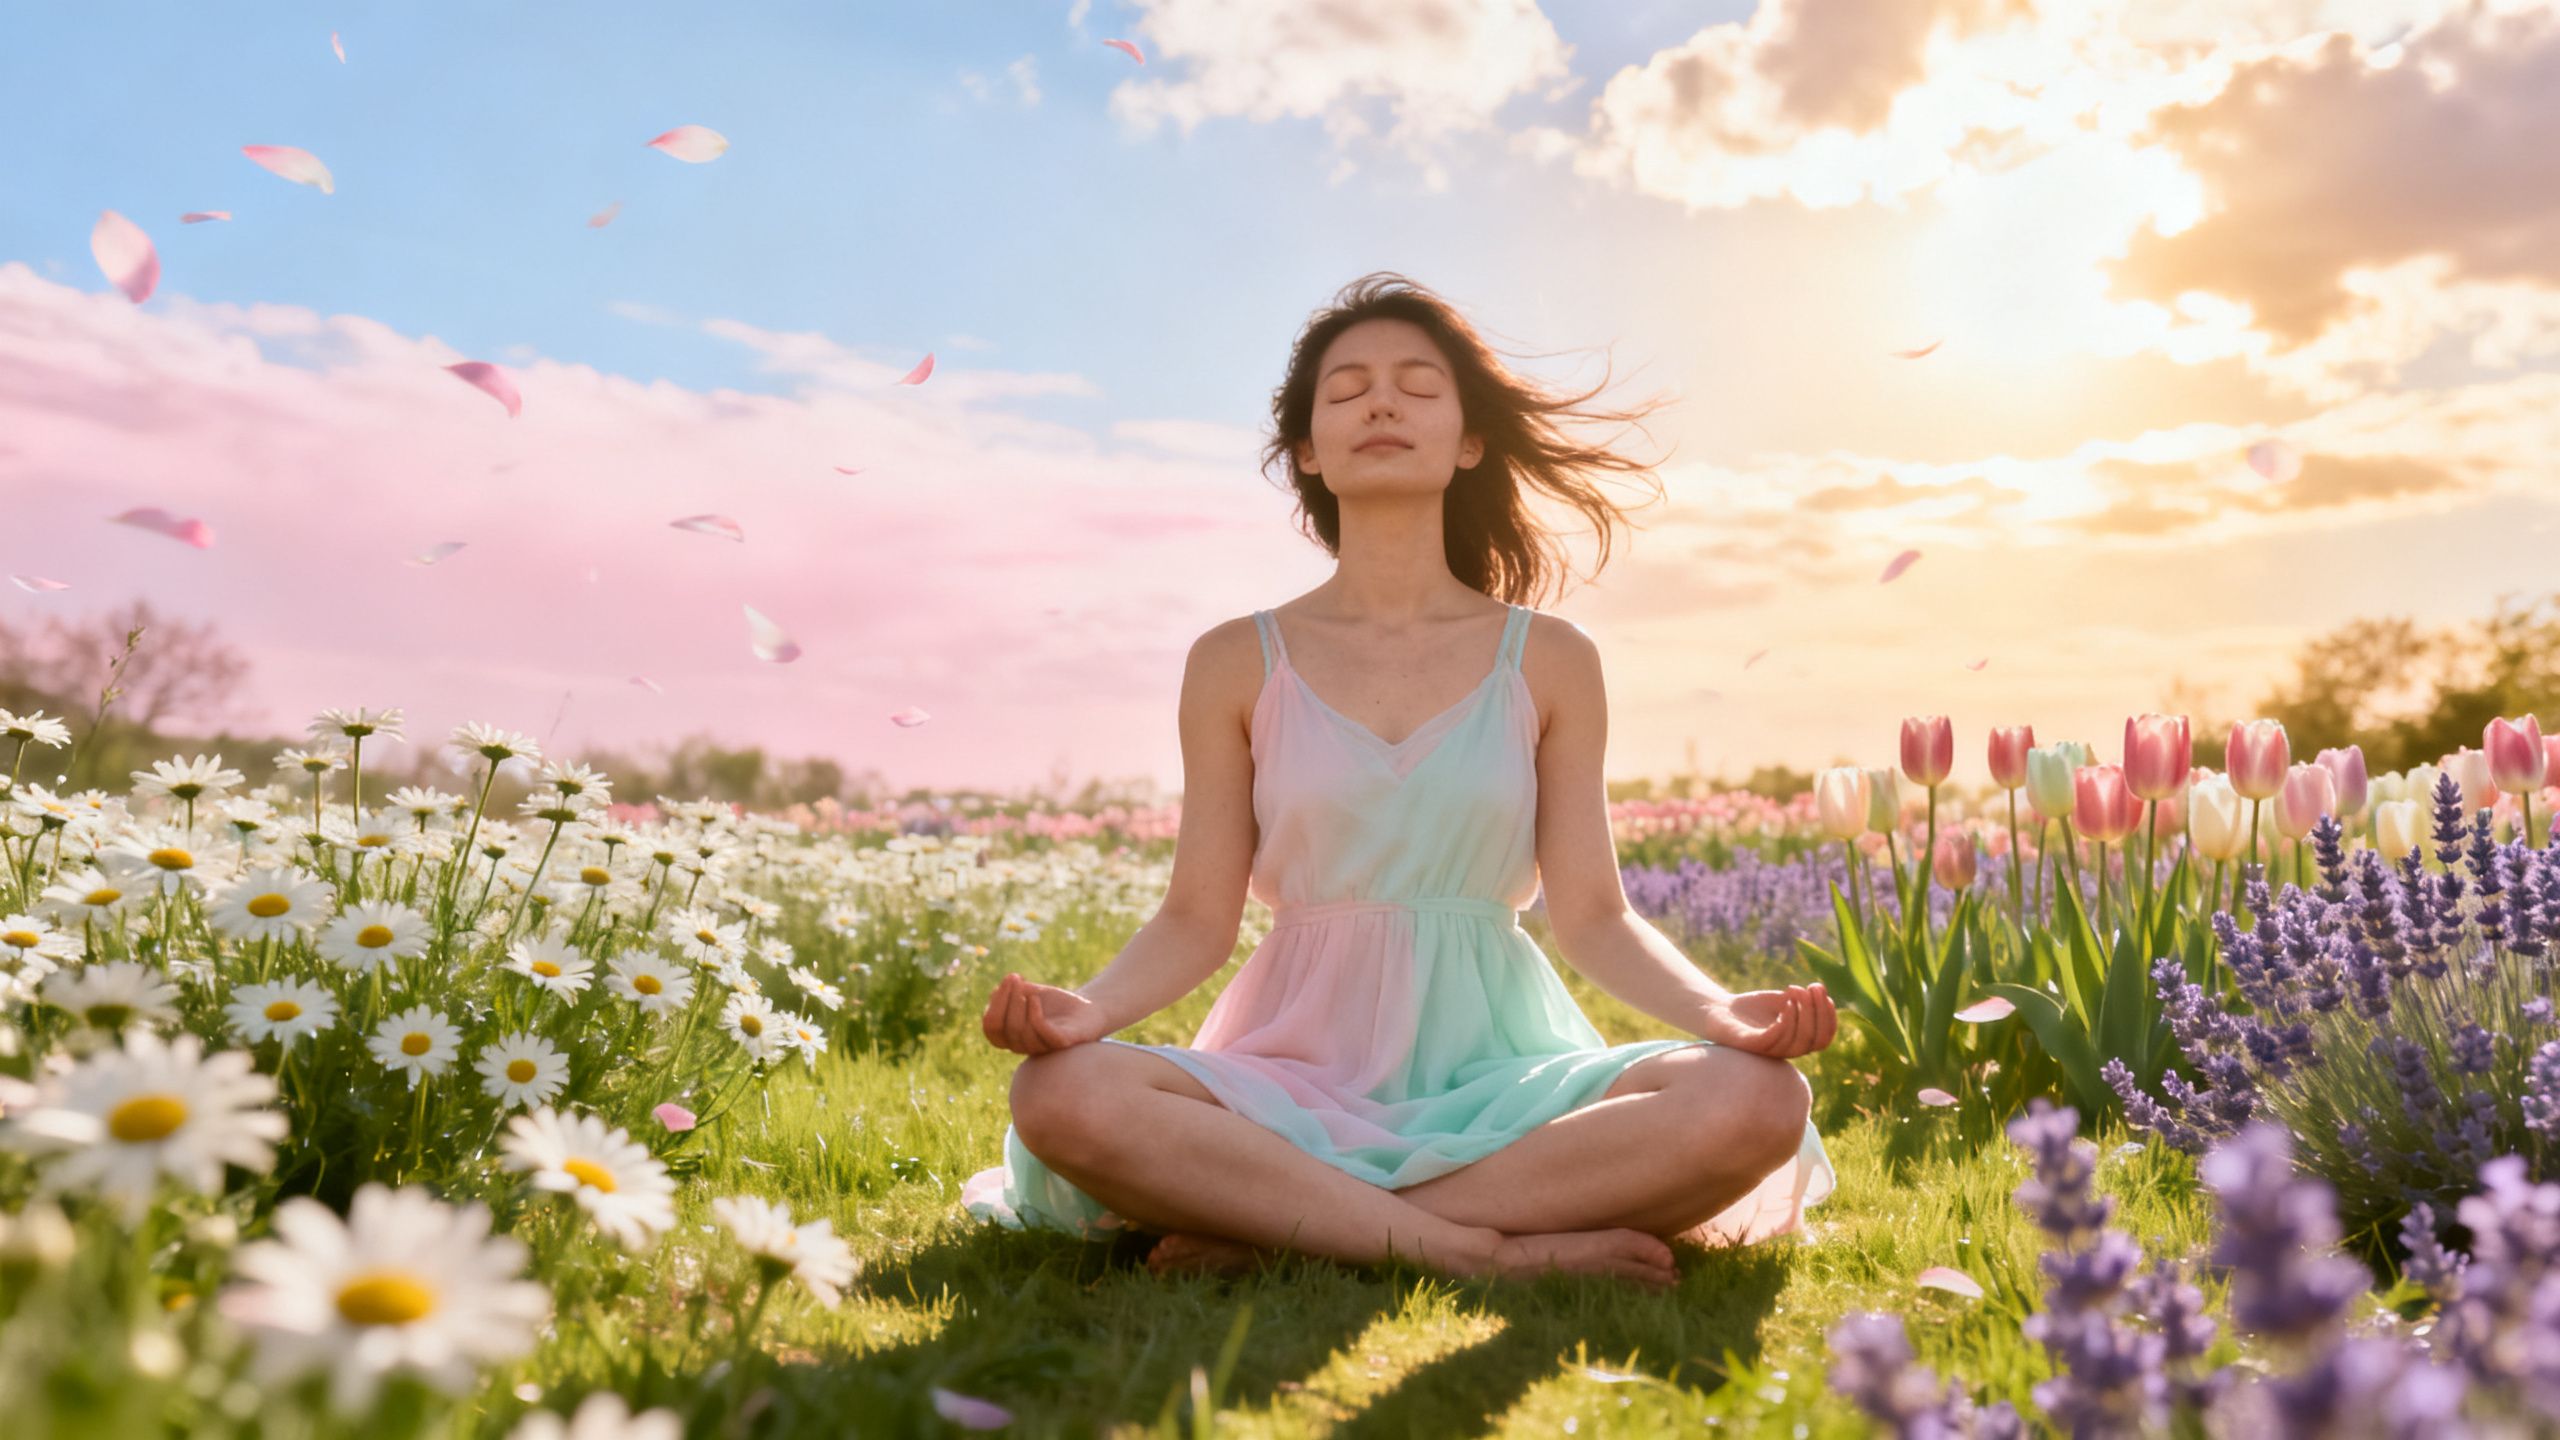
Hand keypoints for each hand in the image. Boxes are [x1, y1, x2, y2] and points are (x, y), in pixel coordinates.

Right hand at [980, 973, 1113, 1055]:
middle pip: (1003, 1029)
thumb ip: (1012, 995)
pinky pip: (1042, 1032)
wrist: (1087, 1008)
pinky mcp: (1062, 1043)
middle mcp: (1023, 1046)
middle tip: (1016, 978)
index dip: (994, 1004)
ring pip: (1020, 1033)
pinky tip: (1036, 997)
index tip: (1008, 978)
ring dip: (1019, 1005)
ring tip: (1030, 988)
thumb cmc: (1055, 1004)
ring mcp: (1042, 1047)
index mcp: (1011, 1036)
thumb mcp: (1029, 994)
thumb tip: (994, 993)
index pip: (991, 1028)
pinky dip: (1034, 1014)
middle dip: (1006, 1000)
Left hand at [1695, 983, 1834, 1058]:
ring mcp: (1770, 1050)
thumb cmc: (1754, 1008)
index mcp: (1797, 1041)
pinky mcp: (1752, 1046)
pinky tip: (1786, 1003)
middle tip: (1812, 986)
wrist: (1721, 1010)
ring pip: (1798, 1042)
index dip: (1829, 1018)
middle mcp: (1787, 1050)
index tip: (1824, 993)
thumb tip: (1821, 992)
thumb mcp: (1783, 1001)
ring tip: (1795, 990)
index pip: (1824, 1039)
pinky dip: (1786, 1022)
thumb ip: (1802, 1000)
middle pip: (1815, 1040)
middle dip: (1818, 1011)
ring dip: (1803, 1013)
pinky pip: (1775, 1040)